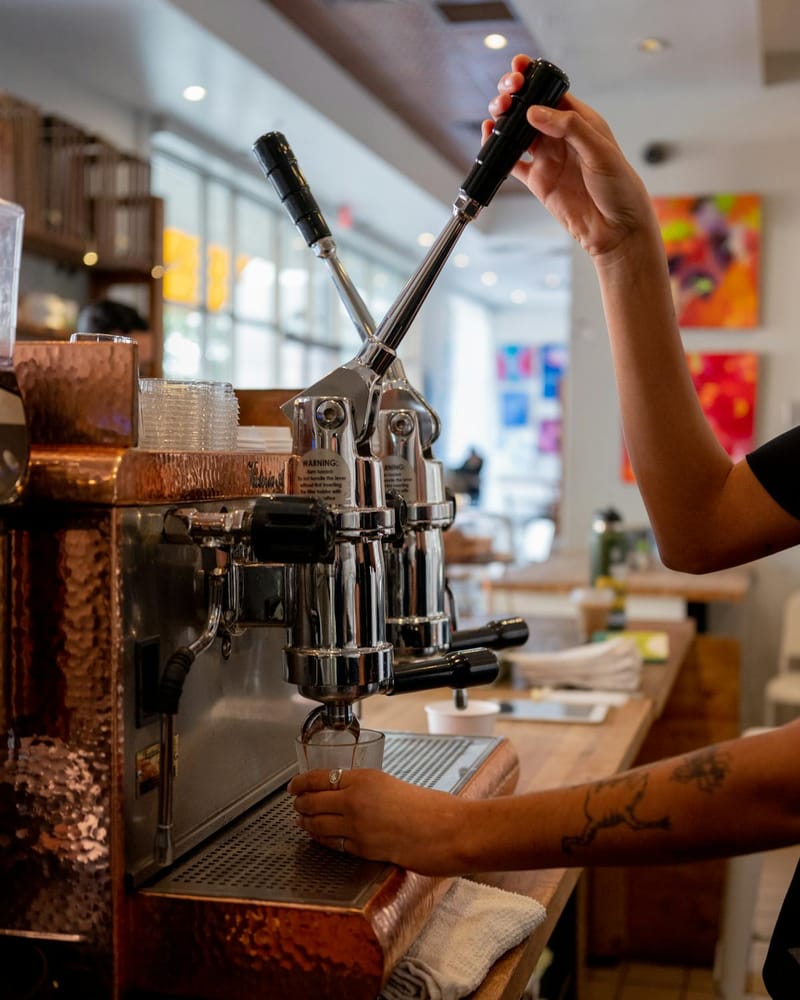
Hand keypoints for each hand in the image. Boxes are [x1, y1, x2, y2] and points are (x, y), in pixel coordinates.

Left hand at [289, 768, 469, 875]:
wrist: (447, 831)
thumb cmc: (431, 808)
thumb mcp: (394, 786)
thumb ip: (370, 790)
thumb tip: (350, 796)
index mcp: (365, 778)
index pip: (320, 778)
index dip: (301, 783)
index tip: (293, 785)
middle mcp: (356, 800)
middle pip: (313, 801)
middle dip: (300, 804)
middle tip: (296, 804)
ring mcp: (357, 827)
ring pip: (317, 824)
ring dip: (305, 823)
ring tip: (301, 821)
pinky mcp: (362, 850)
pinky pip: (332, 844)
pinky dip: (321, 839)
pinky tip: (320, 838)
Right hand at [486, 54, 656, 259]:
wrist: (616, 231)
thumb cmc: (619, 189)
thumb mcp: (600, 152)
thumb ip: (569, 128)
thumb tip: (534, 112)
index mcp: (580, 121)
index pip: (552, 93)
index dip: (534, 79)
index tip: (520, 70)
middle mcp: (561, 137)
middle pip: (530, 109)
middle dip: (514, 96)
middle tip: (506, 95)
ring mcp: (547, 158)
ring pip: (517, 132)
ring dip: (503, 121)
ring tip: (495, 115)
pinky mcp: (537, 181)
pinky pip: (511, 162)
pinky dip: (497, 151)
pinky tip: (489, 140)